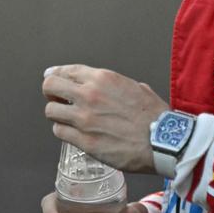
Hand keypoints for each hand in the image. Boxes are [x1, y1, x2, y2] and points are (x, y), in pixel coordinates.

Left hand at [43, 64, 167, 171]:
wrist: (164, 142)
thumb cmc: (154, 115)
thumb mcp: (134, 86)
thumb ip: (112, 84)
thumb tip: (104, 86)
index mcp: (102, 78)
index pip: (66, 71)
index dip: (55, 74)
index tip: (51, 76)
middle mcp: (89, 95)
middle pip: (50, 86)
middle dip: (51, 92)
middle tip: (57, 99)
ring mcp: (84, 119)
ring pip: (51, 111)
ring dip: (57, 114)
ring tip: (66, 118)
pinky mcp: (85, 142)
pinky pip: (60, 132)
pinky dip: (63, 132)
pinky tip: (73, 133)